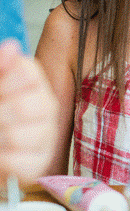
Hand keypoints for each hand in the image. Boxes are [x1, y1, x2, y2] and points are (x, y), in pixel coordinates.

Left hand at [0, 40, 58, 181]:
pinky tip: (0, 154)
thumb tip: (11, 47)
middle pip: (28, 106)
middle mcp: (46, 107)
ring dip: (0, 138)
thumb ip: (1, 67)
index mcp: (32, 83)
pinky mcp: (40, 163)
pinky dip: (4, 161)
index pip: (28, 74)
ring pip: (22, 135)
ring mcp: (45, 136)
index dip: (6, 83)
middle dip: (1, 113)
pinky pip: (22, 162)